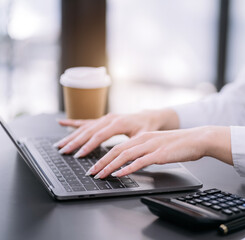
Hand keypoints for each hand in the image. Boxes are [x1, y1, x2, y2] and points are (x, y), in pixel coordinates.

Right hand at [54, 109, 179, 157]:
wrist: (148, 117)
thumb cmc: (147, 128)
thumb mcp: (143, 138)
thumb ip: (134, 146)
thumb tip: (128, 159)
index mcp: (118, 123)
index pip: (100, 135)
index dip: (88, 146)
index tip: (79, 155)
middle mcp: (109, 119)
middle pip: (88, 131)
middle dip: (74, 142)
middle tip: (63, 152)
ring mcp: (105, 118)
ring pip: (84, 127)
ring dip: (71, 136)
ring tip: (59, 145)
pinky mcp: (102, 120)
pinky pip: (85, 121)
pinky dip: (73, 123)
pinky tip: (61, 123)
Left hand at [86, 126, 231, 178]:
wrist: (197, 139)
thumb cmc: (180, 144)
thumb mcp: (159, 145)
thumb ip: (146, 151)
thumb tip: (134, 162)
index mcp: (143, 137)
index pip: (118, 146)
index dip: (104, 156)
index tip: (95, 166)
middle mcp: (144, 139)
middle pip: (117, 150)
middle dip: (101, 162)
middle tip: (91, 172)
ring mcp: (151, 146)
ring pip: (125, 155)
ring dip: (110, 166)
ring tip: (100, 175)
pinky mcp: (159, 154)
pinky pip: (140, 161)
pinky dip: (127, 168)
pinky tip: (119, 174)